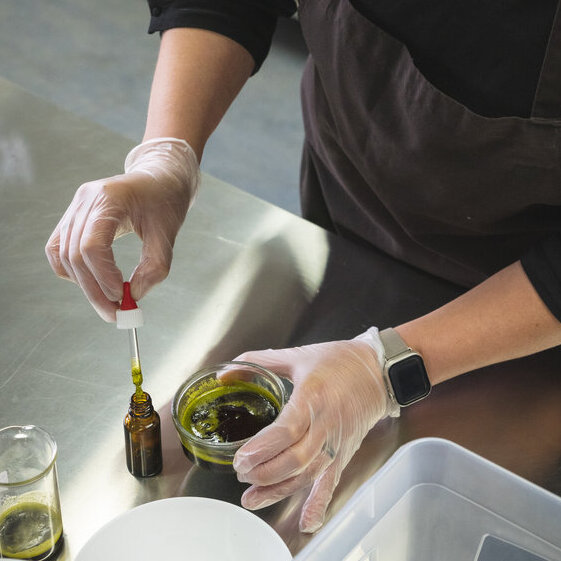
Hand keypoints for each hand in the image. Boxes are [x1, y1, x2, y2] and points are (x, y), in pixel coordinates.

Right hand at [45, 138, 198, 320]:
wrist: (159, 177)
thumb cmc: (165, 200)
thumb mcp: (168, 233)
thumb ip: (155, 267)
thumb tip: (133, 297)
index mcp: (110, 198)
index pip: (93, 245)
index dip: (104, 277)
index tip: (122, 298)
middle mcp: (85, 200)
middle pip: (76, 255)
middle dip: (94, 290)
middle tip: (115, 315)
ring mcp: (75, 207)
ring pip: (64, 256)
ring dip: (85, 286)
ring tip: (109, 304)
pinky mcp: (73, 217)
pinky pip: (59, 250)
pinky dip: (73, 271)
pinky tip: (94, 282)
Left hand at [223, 328, 398, 532]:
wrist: (378, 371)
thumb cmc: (338, 361)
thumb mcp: (297, 355)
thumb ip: (259, 362)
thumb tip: (226, 373)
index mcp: (312, 397)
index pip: (287, 431)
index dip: (262, 450)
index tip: (241, 459)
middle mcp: (326, 424)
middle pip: (295, 459)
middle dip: (264, 473)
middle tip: (241, 474)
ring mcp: (337, 442)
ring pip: (308, 475)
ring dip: (279, 491)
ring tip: (252, 499)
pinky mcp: (344, 453)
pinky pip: (331, 482)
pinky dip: (319, 504)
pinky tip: (306, 522)